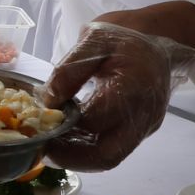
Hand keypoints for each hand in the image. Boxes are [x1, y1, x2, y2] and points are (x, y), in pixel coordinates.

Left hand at [41, 20, 194, 171]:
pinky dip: (87, 147)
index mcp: (134, 86)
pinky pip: (113, 147)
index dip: (63, 125)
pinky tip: (66, 137)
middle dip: (70, 158)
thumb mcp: (93, 39)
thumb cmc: (124, 36)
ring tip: (49, 144)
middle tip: (41, 149)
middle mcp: (145, 113)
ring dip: (76, 156)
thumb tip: (48, 101)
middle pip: (108, 155)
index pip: (95, 120)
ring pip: (110, 156)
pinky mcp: (141, 129)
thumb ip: (69, 70)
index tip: (38, 122)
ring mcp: (146, 125)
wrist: (157, 38)